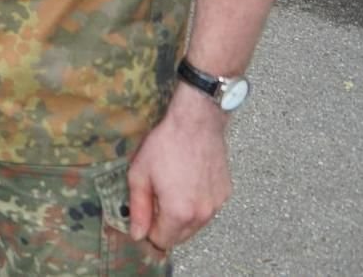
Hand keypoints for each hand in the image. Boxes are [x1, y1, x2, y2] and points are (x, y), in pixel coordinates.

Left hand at [126, 84, 231, 249]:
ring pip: (195, 225)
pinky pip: (207, 210)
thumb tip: (137, 233)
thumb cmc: (166, 145)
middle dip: (164, 225)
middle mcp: (202, 214)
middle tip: (154, 199)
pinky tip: (186, 183)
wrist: (196, 123)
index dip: (148, 230)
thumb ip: (138, 208)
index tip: (143, 215)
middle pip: (180, 237)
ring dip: (181, 216)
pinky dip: (196, 204)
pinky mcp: (225, 194)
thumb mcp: (140, 175)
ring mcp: (216, 205)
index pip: (162, 240)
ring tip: (170, 188)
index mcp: (179, 212)